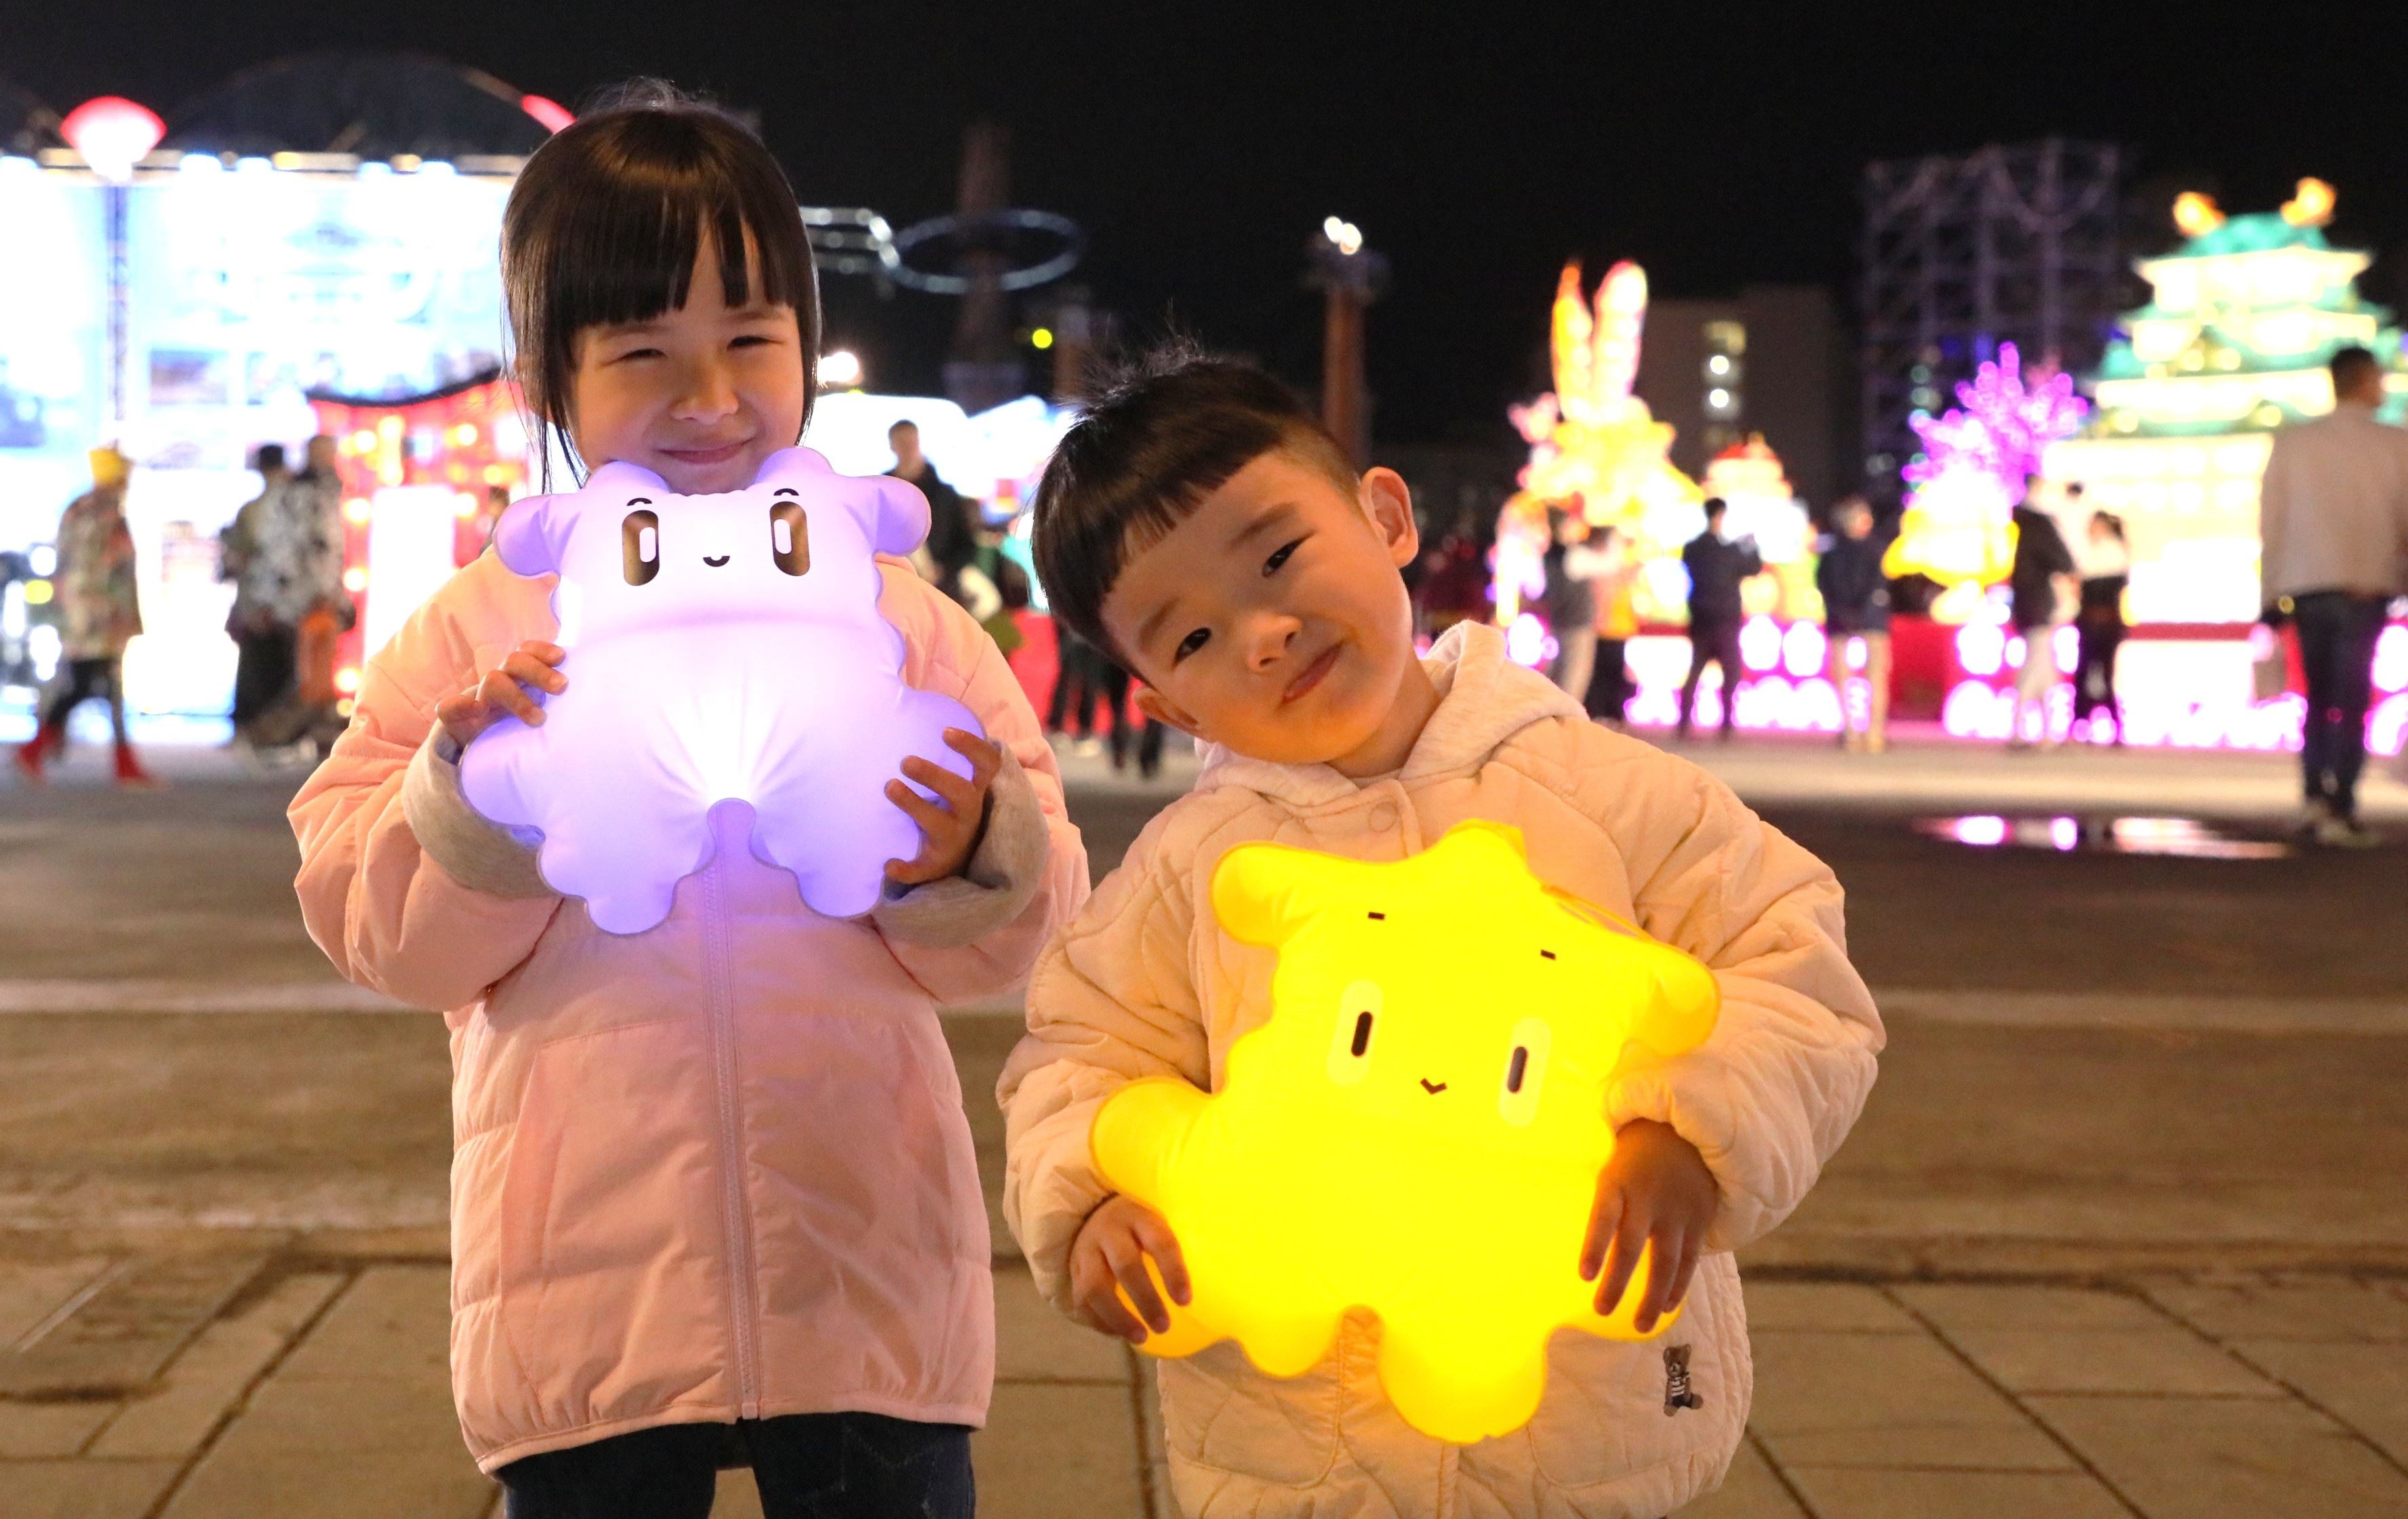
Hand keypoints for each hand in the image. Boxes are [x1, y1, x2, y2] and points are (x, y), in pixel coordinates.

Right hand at [434, 640, 565, 749]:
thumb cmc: (517, 723)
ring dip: (517, 696)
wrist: (477, 743)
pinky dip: (460, 706)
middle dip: (538, 672)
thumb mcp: (537, 709)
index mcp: (517, 676)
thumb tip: (588, 697)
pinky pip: (450, 707)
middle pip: (515, 663)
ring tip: (539, 719)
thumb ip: (555, 699)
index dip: (543, 650)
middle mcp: (499, 681)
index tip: (562, 657)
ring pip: (493, 682)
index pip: (528, 652)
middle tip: (562, 686)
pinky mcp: (455, 717)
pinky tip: (476, 709)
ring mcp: (477, 698)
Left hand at [884, 729, 1002, 886]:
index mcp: (975, 792)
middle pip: (961, 793)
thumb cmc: (950, 812)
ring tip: (889, 786)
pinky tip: (889, 864)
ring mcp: (954, 842)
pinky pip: (923, 870)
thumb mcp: (957, 787)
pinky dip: (907, 869)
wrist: (958, 864)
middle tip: (905, 761)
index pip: (987, 764)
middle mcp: (969, 815)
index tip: (945, 733)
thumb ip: (946, 758)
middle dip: (935, 776)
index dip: (972, 747)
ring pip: (940, 826)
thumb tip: (909, 702)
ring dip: (915, 806)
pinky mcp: (936, 867)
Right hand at [1068, 1194, 1189, 1343]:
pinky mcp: (1073, 1269)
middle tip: (1163, 1326)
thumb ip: (1173, 1251)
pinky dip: (1100, 1322)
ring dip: (1118, 1317)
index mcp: (1140, 1217)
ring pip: (1095, 1287)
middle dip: (1146, 1300)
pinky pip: (1080, 1300)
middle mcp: (1110, 1231)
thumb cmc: (1140, 1228)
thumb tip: (1208, 1291)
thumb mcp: (1157, 1225)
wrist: (1094, 1211)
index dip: (1173, 1271)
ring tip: (1140, 1338)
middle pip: (1126, 1266)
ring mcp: (1086, 1250)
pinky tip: (1119, 1334)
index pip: (1159, 1242)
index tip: (1185, 1301)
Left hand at [1580, 1118, 1719, 1333]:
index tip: (1584, 1275)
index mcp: (1617, 1181)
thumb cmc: (1635, 1157)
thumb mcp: (1611, 1169)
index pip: (1604, 1216)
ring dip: (1651, 1296)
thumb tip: (1576, 1240)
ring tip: (1639, 1325)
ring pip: (1664, 1260)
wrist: (1686, 1130)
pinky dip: (1678, 1285)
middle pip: (1631, 1246)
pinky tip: (1667, 1306)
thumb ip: (1603, 1204)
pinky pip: (1689, 1258)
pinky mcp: (1698, 1218)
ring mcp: (1676, 1210)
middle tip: (1601, 1310)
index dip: (1595, 1245)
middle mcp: (1648, 1197)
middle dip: (1617, 1281)